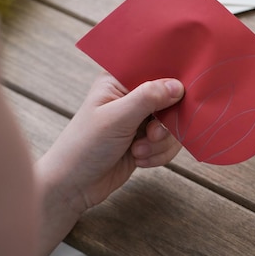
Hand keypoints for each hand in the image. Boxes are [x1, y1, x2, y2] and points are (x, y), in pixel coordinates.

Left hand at [38, 72, 183, 215]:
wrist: (73, 186)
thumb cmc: (84, 146)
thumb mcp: (116, 118)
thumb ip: (148, 98)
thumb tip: (178, 85)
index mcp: (120, 80)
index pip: (156, 69)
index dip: (172, 80)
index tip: (181, 97)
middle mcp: (132, 96)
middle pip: (172, 99)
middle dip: (166, 122)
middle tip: (151, 134)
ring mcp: (140, 119)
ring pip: (173, 125)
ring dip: (161, 142)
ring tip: (138, 151)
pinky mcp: (147, 141)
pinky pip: (170, 143)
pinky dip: (160, 154)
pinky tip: (139, 159)